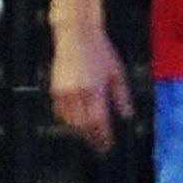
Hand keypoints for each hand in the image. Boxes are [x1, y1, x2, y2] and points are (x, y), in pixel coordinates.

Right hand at [50, 23, 132, 154]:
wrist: (76, 35)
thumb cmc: (100, 51)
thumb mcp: (117, 72)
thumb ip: (122, 96)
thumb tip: (127, 116)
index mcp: (95, 89)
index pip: (99, 121)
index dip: (104, 136)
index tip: (108, 145)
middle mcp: (77, 93)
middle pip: (84, 124)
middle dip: (92, 137)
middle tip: (100, 147)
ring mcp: (64, 91)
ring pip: (71, 120)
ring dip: (81, 130)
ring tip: (90, 136)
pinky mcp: (55, 88)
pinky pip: (61, 112)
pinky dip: (69, 120)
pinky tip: (77, 122)